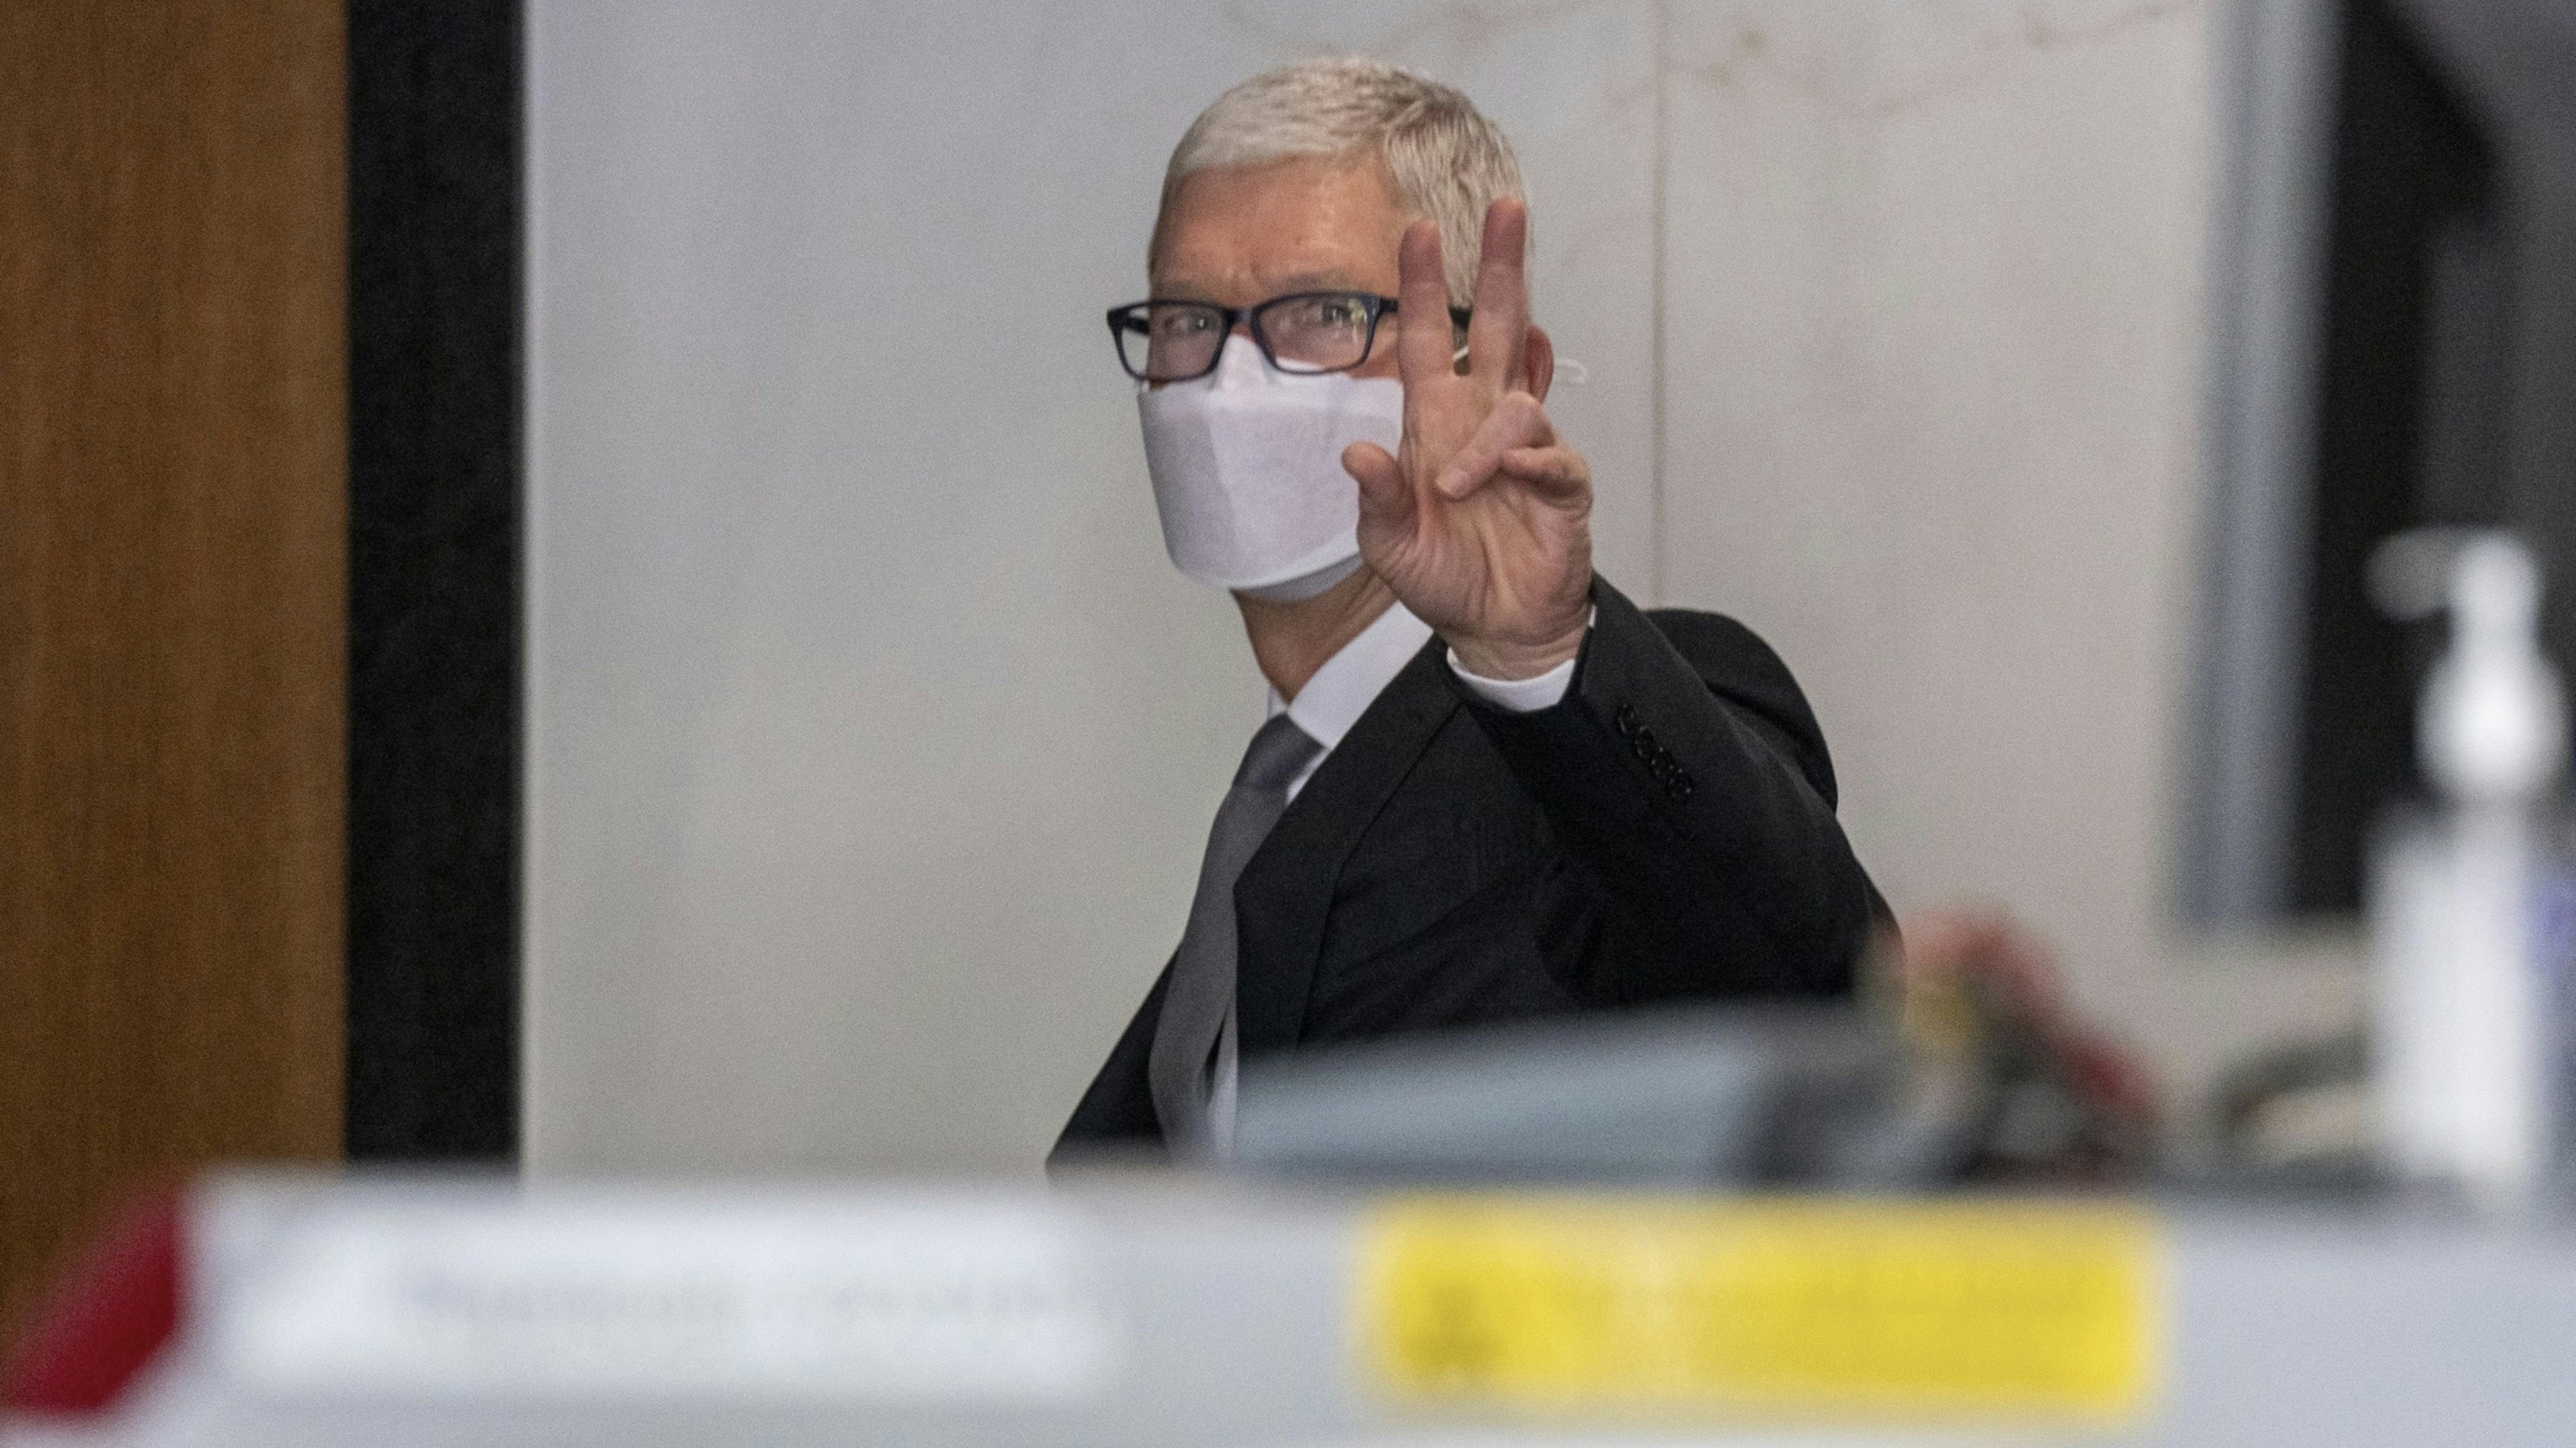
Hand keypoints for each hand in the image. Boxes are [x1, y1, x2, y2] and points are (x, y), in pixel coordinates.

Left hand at [1342, 199, 1593, 679]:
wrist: (1494, 630)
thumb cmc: (1442, 577)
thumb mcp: (1389, 544)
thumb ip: (1376, 499)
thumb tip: (1357, 453)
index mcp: (1435, 422)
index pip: (1429, 339)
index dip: (1424, 286)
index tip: (1419, 229)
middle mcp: (1482, 421)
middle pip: (1498, 326)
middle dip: (1503, 267)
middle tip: (1508, 207)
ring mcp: (1526, 449)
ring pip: (1519, 401)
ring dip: (1484, 440)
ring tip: (1454, 488)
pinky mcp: (1563, 484)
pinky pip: (1553, 456)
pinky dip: (1530, 463)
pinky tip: (1512, 479)